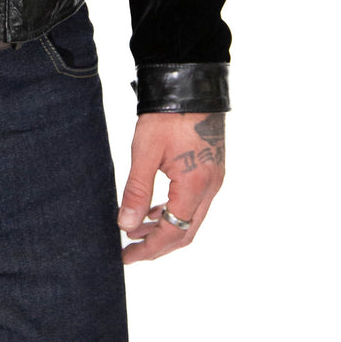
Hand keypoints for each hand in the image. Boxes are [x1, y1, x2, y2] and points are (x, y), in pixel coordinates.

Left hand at [117, 111, 224, 263]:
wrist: (189, 85)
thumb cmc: (167, 115)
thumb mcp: (145, 151)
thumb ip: (137, 190)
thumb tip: (126, 225)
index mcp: (195, 185)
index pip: (173, 232)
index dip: (149, 249)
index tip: (126, 257)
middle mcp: (210, 187)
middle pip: (186, 231)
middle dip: (157, 245)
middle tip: (130, 252)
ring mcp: (214, 179)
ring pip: (191, 218)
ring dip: (165, 228)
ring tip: (135, 231)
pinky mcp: (212, 169)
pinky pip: (194, 202)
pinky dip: (174, 211)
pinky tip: (154, 210)